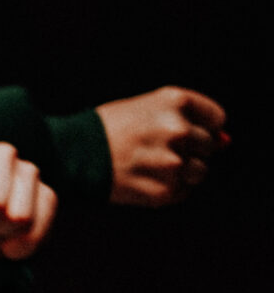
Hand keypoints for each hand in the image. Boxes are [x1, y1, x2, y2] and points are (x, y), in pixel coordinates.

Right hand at [96, 86, 225, 207]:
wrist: (66, 155)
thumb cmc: (105, 128)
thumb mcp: (145, 108)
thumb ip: (187, 119)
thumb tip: (226, 142)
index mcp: (174, 101)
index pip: (215, 118)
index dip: (198, 126)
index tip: (174, 131)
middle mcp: (178, 129)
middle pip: (208, 146)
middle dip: (187, 149)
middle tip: (152, 149)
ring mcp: (172, 162)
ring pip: (199, 171)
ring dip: (180, 171)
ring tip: (147, 165)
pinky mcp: (163, 190)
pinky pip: (183, 191)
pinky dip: (167, 188)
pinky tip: (142, 178)